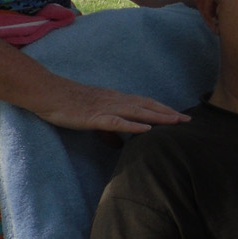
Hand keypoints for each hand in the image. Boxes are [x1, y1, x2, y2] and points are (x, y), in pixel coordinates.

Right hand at [33, 81, 188, 133]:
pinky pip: (117, 121)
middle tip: (189, 120)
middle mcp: (116, 100)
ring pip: (138, 111)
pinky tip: (147, 129)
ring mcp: (106, 107)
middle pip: (148, 106)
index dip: (164, 109)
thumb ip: (109, 131)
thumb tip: (120, 145)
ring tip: (176, 122)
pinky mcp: (94, 116)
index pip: (146, 104)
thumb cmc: (69, 104)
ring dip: (159, 117)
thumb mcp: (93, 118)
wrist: (48, 93)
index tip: (181, 116)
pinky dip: (133, 125)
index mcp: (116, 100)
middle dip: (169, 113)